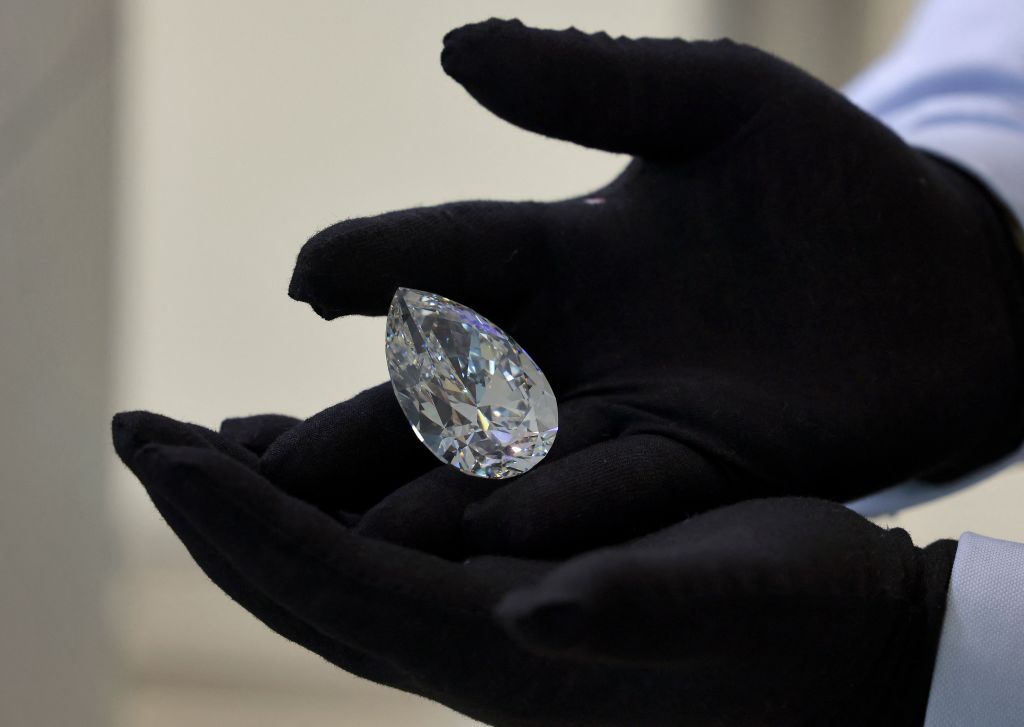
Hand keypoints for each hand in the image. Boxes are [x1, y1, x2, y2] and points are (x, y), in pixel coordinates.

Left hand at [111, 411, 954, 726]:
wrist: (839, 659)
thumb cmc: (804, 620)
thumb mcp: (739, 599)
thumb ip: (635, 606)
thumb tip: (528, 614)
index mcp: (504, 648)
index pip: (328, 580)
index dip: (234, 513)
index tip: (154, 437)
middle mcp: (470, 647)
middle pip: (302, 581)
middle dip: (213, 509)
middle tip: (137, 431)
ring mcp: (481, 628)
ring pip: (333, 566)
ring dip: (260, 507)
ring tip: (202, 444)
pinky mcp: (506, 601)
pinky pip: (384, 554)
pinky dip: (328, 508)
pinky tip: (315, 463)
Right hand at [272, 19, 1023, 557]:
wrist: (939, 272)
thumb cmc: (824, 176)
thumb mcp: (709, 101)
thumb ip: (586, 81)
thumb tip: (450, 46)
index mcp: (564, 251)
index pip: (447, 255)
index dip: (377, 262)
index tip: (306, 276)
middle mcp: (578, 346)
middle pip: (446, 388)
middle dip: (359, 423)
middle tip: (262, 462)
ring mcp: (634, 413)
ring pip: (512, 461)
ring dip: (433, 493)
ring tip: (353, 529)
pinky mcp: (703, 467)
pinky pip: (615, 493)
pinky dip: (555, 515)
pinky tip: (496, 537)